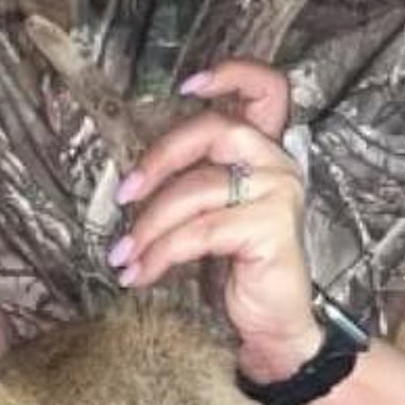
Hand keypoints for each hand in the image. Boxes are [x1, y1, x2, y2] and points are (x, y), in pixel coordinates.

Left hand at [106, 58, 321, 384]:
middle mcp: (279, 164)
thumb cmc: (236, 271)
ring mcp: (279, 194)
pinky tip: (142, 273)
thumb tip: (131, 174)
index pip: (267, 89)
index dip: (232, 74)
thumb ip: (190, 181)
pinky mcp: (272, 228)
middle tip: (125, 193)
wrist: (270, 330)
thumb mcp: (208, 215)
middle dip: (159, 158)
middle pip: (215, 129)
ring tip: (125, 255)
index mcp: (265, 152)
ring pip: (197, 189)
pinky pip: (201, 230)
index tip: (188, 85)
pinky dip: (162, 252)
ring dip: (150, 224)